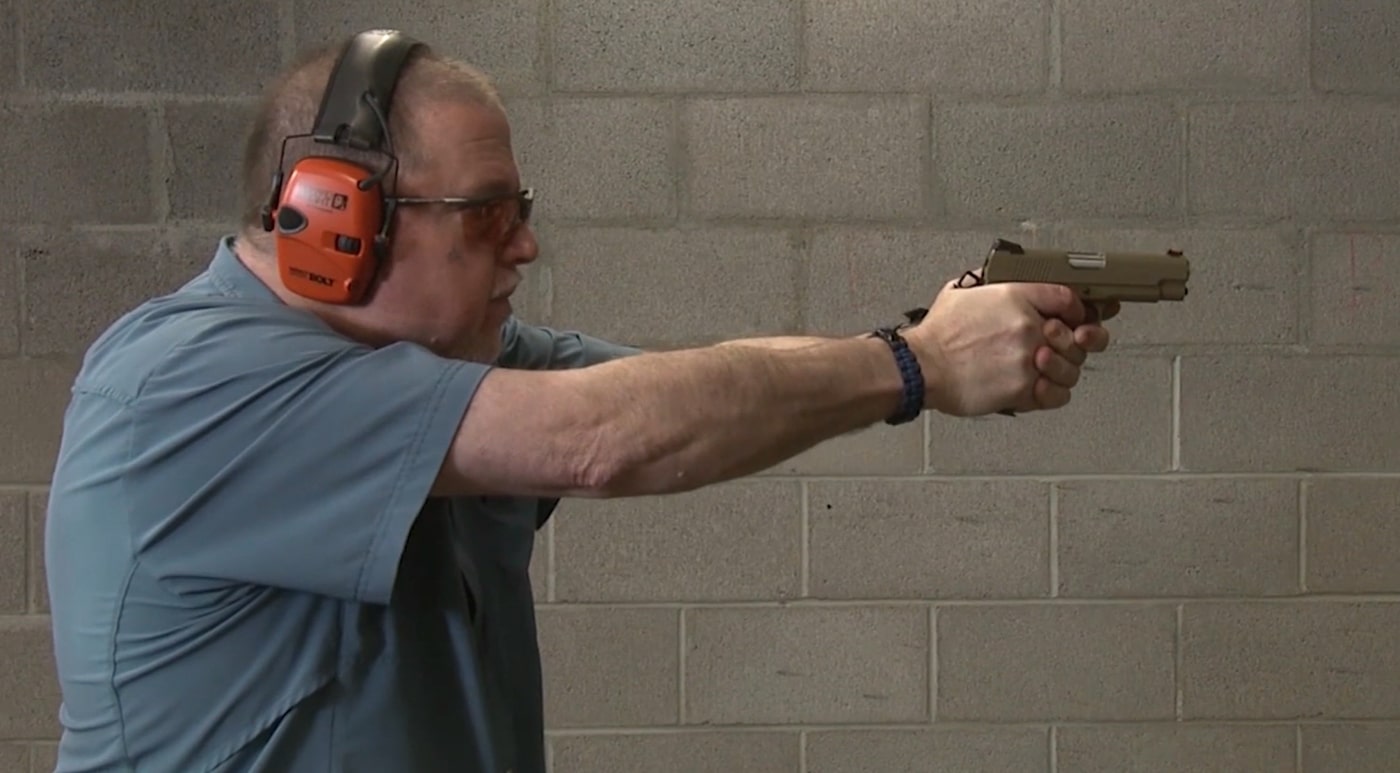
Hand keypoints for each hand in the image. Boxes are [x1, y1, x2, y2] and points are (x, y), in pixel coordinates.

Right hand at [904, 275, 1112, 415]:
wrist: (922, 367)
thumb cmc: (937, 335)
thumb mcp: (961, 292)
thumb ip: (988, 284)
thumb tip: (996, 279)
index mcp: (1016, 296)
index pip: (1068, 298)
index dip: (1078, 311)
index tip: (1076, 319)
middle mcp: (1028, 326)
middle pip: (1078, 335)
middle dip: (1074, 343)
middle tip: (1063, 347)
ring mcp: (1028, 359)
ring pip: (1072, 368)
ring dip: (1063, 370)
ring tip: (1046, 369)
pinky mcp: (1023, 388)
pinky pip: (1058, 394)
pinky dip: (1054, 393)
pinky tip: (1042, 388)